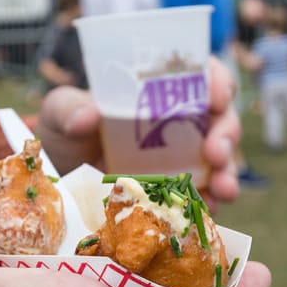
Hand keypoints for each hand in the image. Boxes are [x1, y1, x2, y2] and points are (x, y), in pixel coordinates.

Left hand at [33, 56, 240, 204]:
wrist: (58, 173)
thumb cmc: (65, 129)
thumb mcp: (60, 112)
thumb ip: (68, 109)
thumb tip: (88, 118)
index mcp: (158, 91)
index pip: (200, 75)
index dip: (217, 81)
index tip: (216, 96)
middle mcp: (178, 122)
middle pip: (220, 119)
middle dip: (226, 134)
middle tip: (215, 151)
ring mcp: (181, 158)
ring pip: (221, 160)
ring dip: (228, 173)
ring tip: (223, 189)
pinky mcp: (176, 191)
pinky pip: (203, 196)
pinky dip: (211, 203)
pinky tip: (209, 211)